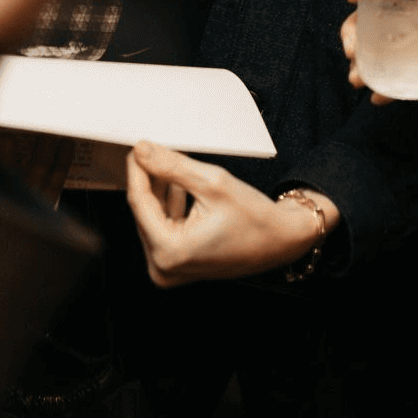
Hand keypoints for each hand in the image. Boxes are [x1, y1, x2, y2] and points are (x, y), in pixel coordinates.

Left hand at [126, 142, 340, 284]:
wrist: (280, 241)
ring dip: (161, 191)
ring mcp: (168, 271)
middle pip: (144, 211)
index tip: (137, 147)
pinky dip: (170, 206)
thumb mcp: (213, 182)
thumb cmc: (255, 219)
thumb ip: (172, 166)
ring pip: (152, 217)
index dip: (138, 169)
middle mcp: (163, 268)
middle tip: (155, 150)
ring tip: (173, 165)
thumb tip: (143, 152)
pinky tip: (181, 187)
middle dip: (151, 179)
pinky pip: (162, 228)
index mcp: (170, 252)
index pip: (139, 202)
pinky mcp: (175, 266)